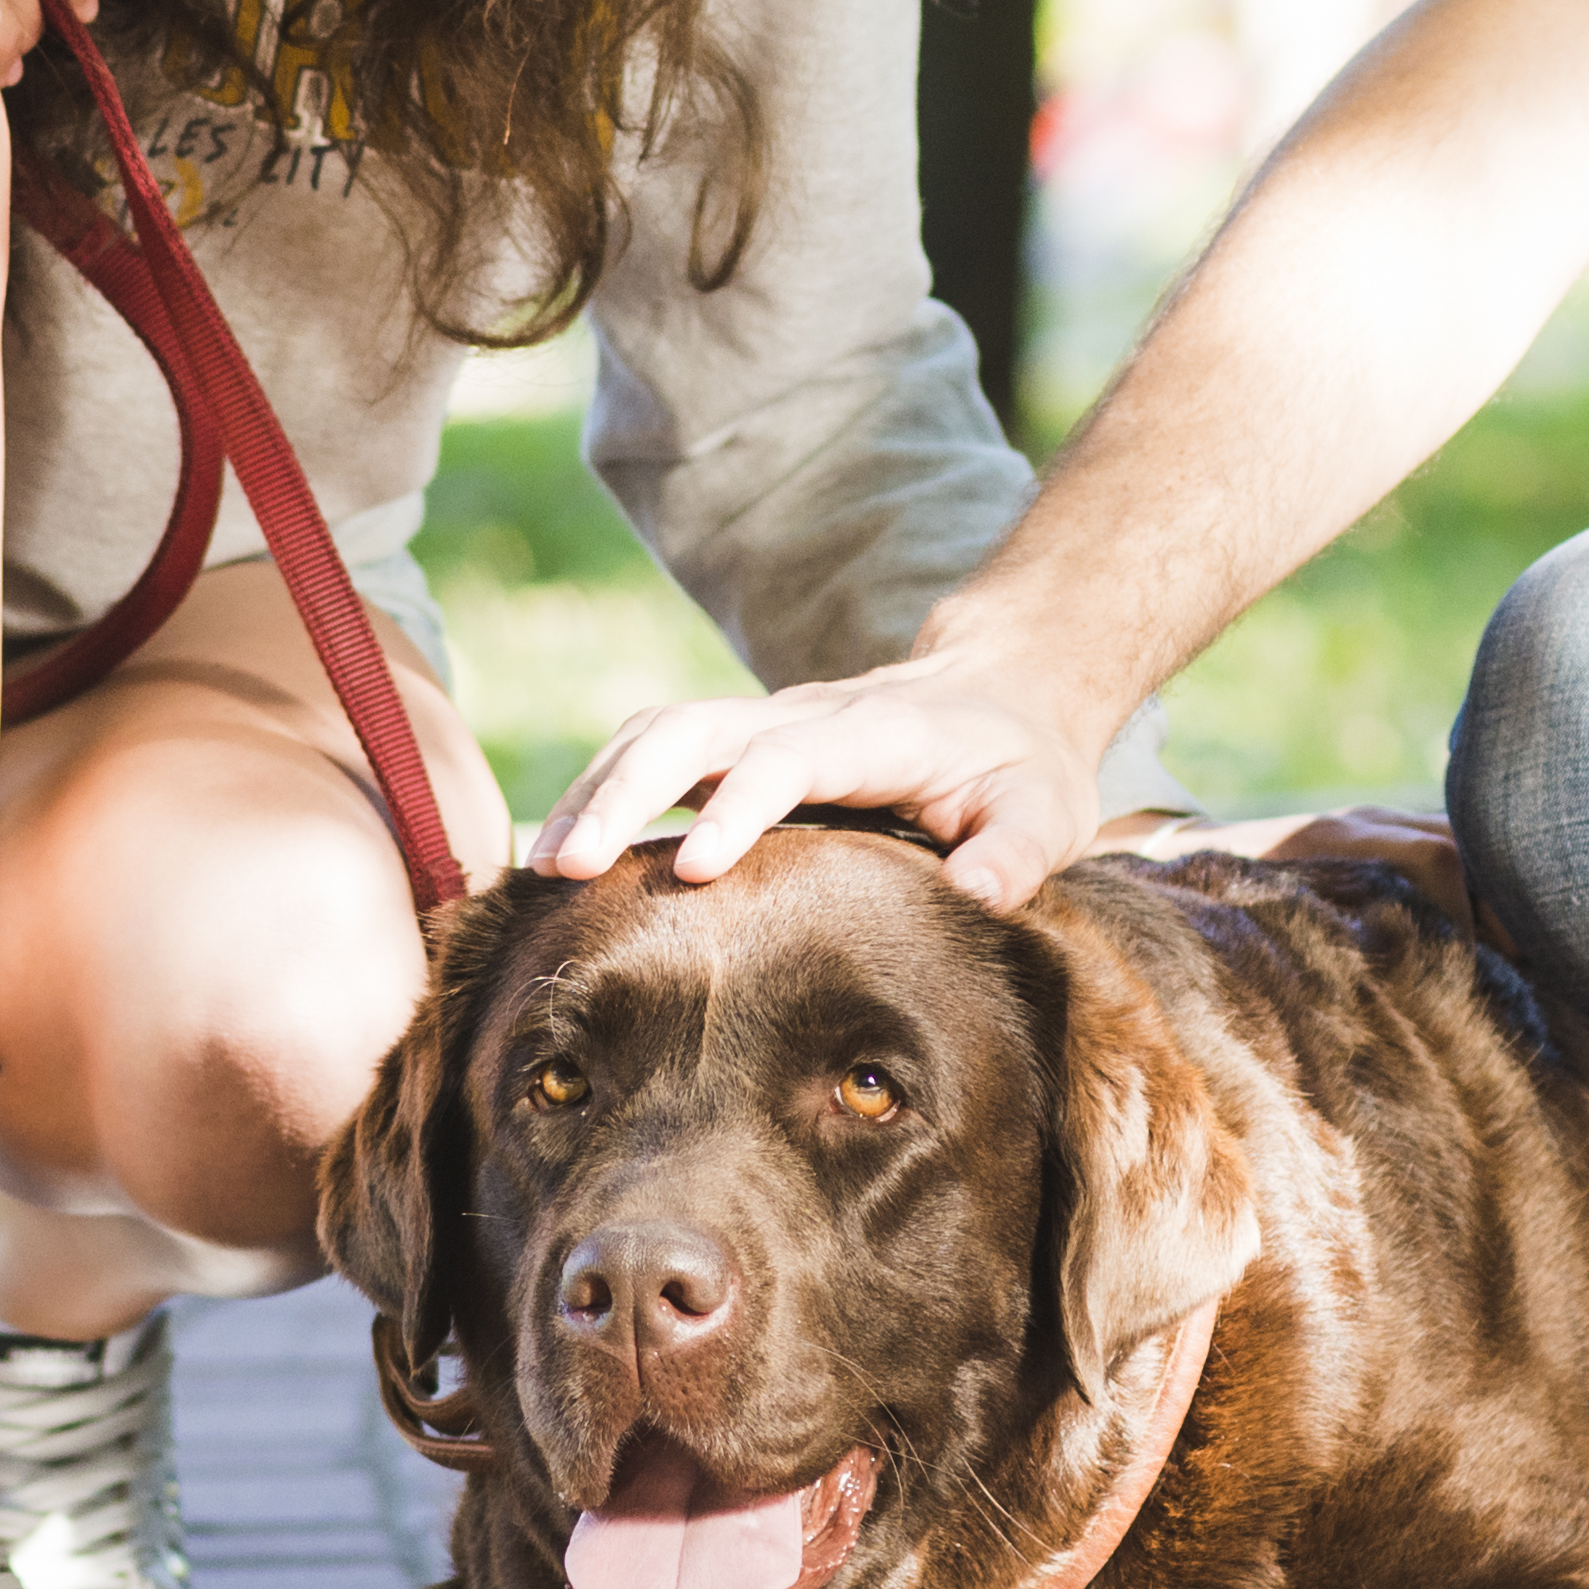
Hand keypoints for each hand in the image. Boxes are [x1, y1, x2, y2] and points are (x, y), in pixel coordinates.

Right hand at [533, 654, 1117, 906]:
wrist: (1003, 693)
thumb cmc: (1020, 767)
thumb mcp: (1045, 811)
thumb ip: (1014, 852)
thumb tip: (974, 895)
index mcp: (873, 735)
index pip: (787, 758)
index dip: (737, 806)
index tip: (695, 869)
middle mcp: (802, 717)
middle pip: (689, 728)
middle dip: (623, 790)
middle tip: (567, 869)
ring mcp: (764, 724)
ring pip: (656, 732)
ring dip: (596, 790)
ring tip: (543, 869)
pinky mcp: (741, 744)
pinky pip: (656, 751)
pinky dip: (602, 790)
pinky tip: (562, 856)